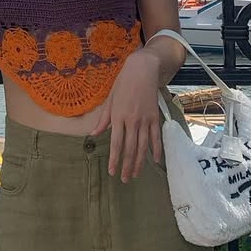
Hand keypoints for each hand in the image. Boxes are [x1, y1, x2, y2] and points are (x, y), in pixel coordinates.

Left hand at [90, 48, 163, 181]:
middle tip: (125, 180)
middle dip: (127, 166)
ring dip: (140, 162)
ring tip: (136, 175)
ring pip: (143, 146)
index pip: (116, 144)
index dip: (114, 160)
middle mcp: (131, 121)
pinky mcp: (155, 117)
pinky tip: (155, 161)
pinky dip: (157, 150)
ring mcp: (145, 120)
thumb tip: (93, 133)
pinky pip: (156, 137)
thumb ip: (103, 119)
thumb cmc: (123, 83)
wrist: (142, 70)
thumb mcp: (110, 99)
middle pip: (130, 149)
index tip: (112, 172)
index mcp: (118, 116)